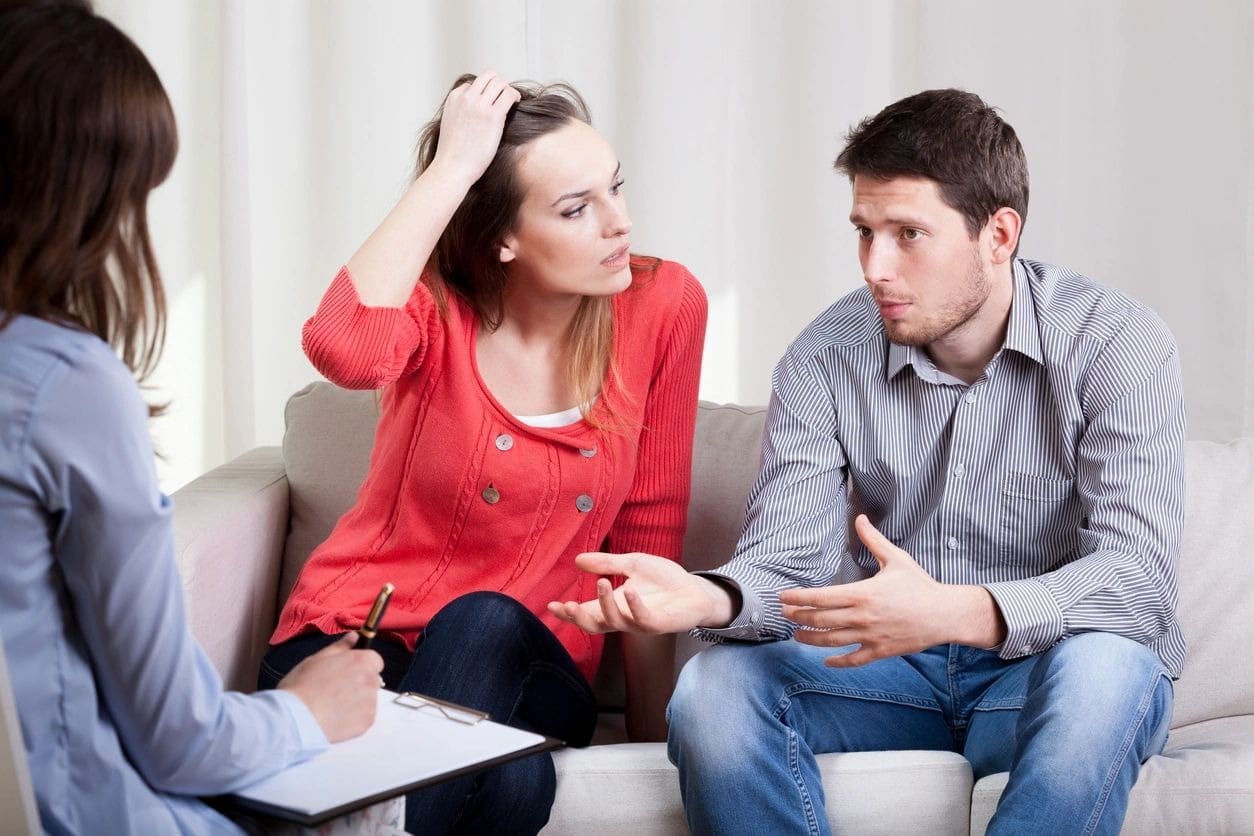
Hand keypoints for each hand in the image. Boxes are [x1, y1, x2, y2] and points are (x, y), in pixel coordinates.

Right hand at [278, 634, 383, 742]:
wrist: (296, 720)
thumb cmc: (302, 687)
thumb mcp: (317, 659)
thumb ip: (340, 647)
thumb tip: (354, 637)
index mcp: (361, 661)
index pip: (374, 659)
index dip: (361, 664)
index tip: (348, 670)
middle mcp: (371, 681)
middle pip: (372, 680)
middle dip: (358, 683)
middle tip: (335, 689)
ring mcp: (370, 703)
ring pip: (368, 699)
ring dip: (356, 701)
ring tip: (332, 705)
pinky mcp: (366, 723)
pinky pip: (364, 717)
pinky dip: (353, 718)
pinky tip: (335, 717)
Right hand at [430, 70, 521, 186]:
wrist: (453, 167)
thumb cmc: (453, 154)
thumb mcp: (450, 124)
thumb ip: (460, 112)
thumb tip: (473, 113)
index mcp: (454, 98)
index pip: (473, 83)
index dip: (483, 92)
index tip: (489, 102)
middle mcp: (466, 98)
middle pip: (488, 76)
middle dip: (498, 84)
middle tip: (503, 97)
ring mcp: (479, 105)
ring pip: (499, 82)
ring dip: (507, 89)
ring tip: (511, 100)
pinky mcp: (493, 116)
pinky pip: (509, 94)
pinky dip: (515, 95)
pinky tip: (517, 103)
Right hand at [547, 552, 734, 634]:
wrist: (694, 589)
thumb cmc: (664, 579)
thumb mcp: (632, 564)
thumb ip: (606, 563)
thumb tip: (578, 560)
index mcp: (614, 604)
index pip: (586, 611)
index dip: (568, 612)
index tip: (551, 605)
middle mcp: (623, 617)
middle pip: (594, 625)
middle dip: (578, 618)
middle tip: (568, 605)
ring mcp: (640, 622)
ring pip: (615, 622)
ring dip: (605, 604)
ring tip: (602, 582)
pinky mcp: (658, 624)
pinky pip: (643, 620)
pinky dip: (634, 606)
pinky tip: (629, 591)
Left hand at [779, 515, 1003, 666]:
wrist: (944, 614)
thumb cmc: (920, 585)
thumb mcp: (896, 558)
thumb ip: (873, 540)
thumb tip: (860, 518)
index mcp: (862, 593)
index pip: (820, 597)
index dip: (798, 598)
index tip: (783, 597)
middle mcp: (862, 617)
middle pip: (820, 619)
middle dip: (798, 617)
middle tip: (784, 614)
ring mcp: (870, 636)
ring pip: (831, 641)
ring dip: (809, 638)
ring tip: (796, 634)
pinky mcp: (880, 651)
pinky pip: (853, 659)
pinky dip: (837, 661)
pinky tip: (826, 660)